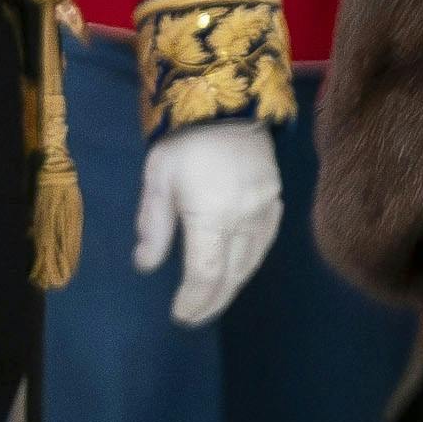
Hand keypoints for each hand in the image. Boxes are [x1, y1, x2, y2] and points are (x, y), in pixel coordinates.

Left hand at [136, 118, 284, 325]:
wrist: (229, 104)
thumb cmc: (185, 141)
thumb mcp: (157, 179)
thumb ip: (153, 225)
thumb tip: (147, 265)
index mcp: (211, 215)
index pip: (206, 273)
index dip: (194, 301)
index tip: (181, 315)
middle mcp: (243, 219)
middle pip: (231, 275)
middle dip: (212, 301)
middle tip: (194, 317)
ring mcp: (265, 210)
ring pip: (252, 262)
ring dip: (232, 286)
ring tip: (214, 301)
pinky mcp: (275, 199)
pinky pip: (266, 241)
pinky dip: (251, 263)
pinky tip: (240, 268)